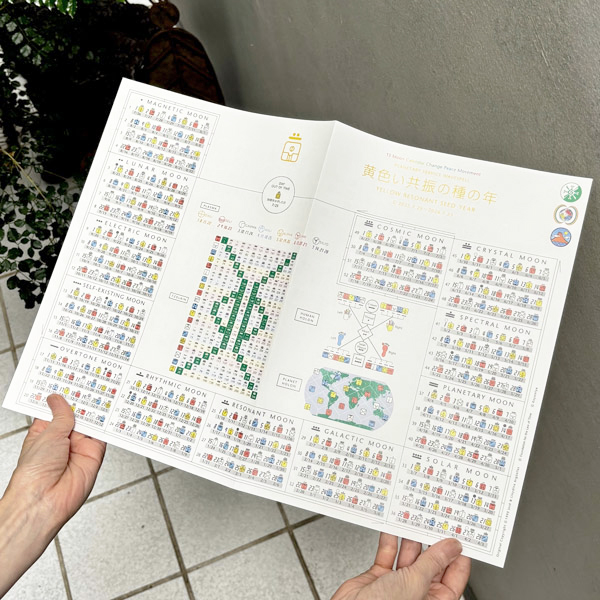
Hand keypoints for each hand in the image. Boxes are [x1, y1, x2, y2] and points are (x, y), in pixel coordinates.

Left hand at [7, 393, 105, 524]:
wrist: (45, 500)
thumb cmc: (34, 473)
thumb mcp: (47, 434)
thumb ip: (61, 416)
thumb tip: (58, 398)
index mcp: (45, 433)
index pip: (57, 409)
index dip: (63, 396)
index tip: (70, 380)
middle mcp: (63, 440)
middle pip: (77, 414)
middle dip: (83, 401)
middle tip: (91, 381)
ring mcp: (80, 447)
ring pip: (92, 423)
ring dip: (96, 411)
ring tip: (102, 391)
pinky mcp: (95, 454)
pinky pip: (105, 435)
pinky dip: (109, 424)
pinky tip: (110, 411)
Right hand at [331, 534, 470, 599]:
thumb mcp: (416, 583)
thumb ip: (433, 562)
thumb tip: (452, 547)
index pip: (453, 578)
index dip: (457, 557)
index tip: (458, 537)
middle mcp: (418, 594)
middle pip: (431, 564)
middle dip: (431, 543)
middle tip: (434, 522)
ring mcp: (398, 585)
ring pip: (409, 556)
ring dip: (410, 538)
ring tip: (413, 521)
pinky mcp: (379, 577)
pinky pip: (387, 554)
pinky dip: (389, 540)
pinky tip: (392, 528)